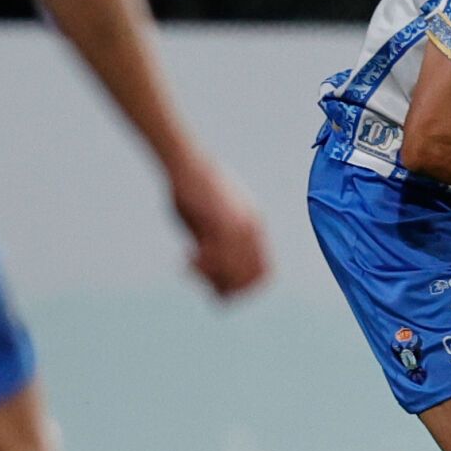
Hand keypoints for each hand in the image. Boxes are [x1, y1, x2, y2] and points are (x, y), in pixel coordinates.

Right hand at [166, 154, 269, 296]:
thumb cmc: (195, 189)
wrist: (188, 163)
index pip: (264, 272)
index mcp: (255, 227)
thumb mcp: (213, 217)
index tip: (219, 283)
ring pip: (235, 274)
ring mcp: (238, 227)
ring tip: (191, 266)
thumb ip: (218, 240)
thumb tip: (214, 264)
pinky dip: (202, 268)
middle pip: (252, 279)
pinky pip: (218, 260)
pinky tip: (186, 258)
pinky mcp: (220, 223)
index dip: (243, 284)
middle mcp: (252, 229)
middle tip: (202, 278)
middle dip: (227, 288)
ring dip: (211, 278)